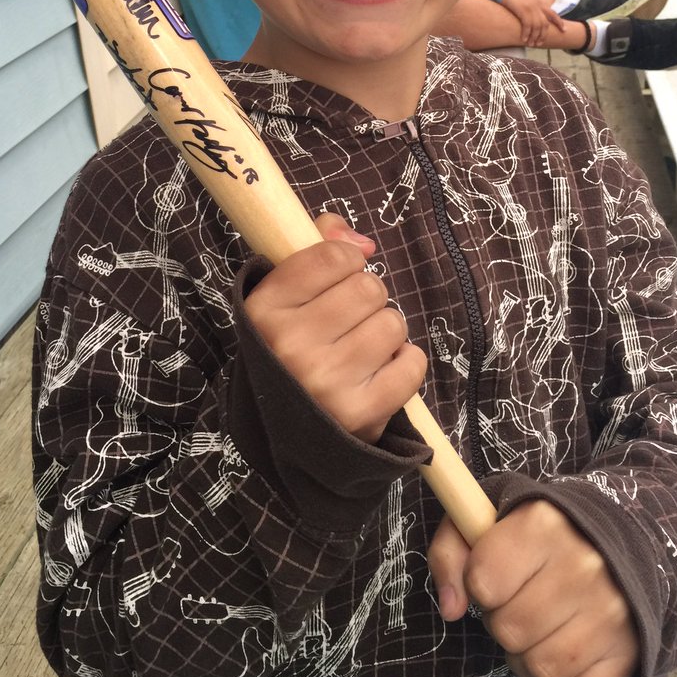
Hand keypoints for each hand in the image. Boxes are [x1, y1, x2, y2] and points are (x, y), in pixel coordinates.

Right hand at [243, 214, 427, 442]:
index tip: (340, 276)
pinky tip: (381, 371)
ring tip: (364, 348)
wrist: (285, 433)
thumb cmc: (289, 352)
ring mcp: (326, 382)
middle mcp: (290, 346)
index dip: (346, 260)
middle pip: (368, 287)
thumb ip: (318, 249)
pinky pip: (411, 363)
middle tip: (352, 319)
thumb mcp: (284, 298)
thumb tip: (364, 243)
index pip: (331, 256)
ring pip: (392, 323)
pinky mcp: (361, 413)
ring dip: (386, 332)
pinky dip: (405, 363)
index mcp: (265, 311)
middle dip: (368, 298)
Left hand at [428, 501, 639, 676]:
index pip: (482, 581)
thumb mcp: (484, 521)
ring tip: (538, 628)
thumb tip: (451, 609)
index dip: (479, 586)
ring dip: (528, 656)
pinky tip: (563, 648)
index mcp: (543, 525)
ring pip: (540, 667)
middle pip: (509, 629)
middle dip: (503, 623)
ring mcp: (611, 611)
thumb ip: (450, 554)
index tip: (494, 577)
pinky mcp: (628, 650)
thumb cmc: (534, 536)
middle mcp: (583, 565)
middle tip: (518, 604)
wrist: (610, 541)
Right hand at [500, 0, 566, 46]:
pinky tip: (523, 39)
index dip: (559, 23)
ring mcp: (531, 7)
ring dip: (534, 37)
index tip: (564, 30)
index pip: (554, 14)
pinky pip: (527, 26)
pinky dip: (526, 34)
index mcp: (540, 2)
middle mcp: (538, 5)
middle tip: (539, 43)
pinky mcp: (523, 10)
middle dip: (543, 35)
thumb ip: (531, 3)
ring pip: (537, 27)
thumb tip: (532, 10)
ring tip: (531, 44)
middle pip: (545, 24)